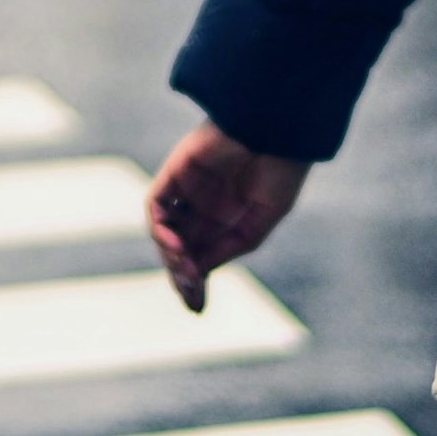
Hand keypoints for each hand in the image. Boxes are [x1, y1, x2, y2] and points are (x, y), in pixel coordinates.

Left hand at [146, 120, 308, 312]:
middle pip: (179, 248)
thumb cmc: (281, 169)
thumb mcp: (261, 220)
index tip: (197, 308)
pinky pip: (155, 206)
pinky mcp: (175, 172)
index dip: (195, 282)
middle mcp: (202, 203)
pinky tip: (177, 248)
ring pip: (164, 231)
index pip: (199, 254)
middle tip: (191, 300)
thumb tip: (199, 271)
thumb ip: (230, 245)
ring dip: (171, 257)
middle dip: (181, 276)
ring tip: (187, 274)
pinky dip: (160, 230)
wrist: (279, 126)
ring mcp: (186, 188)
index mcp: (225, 215)